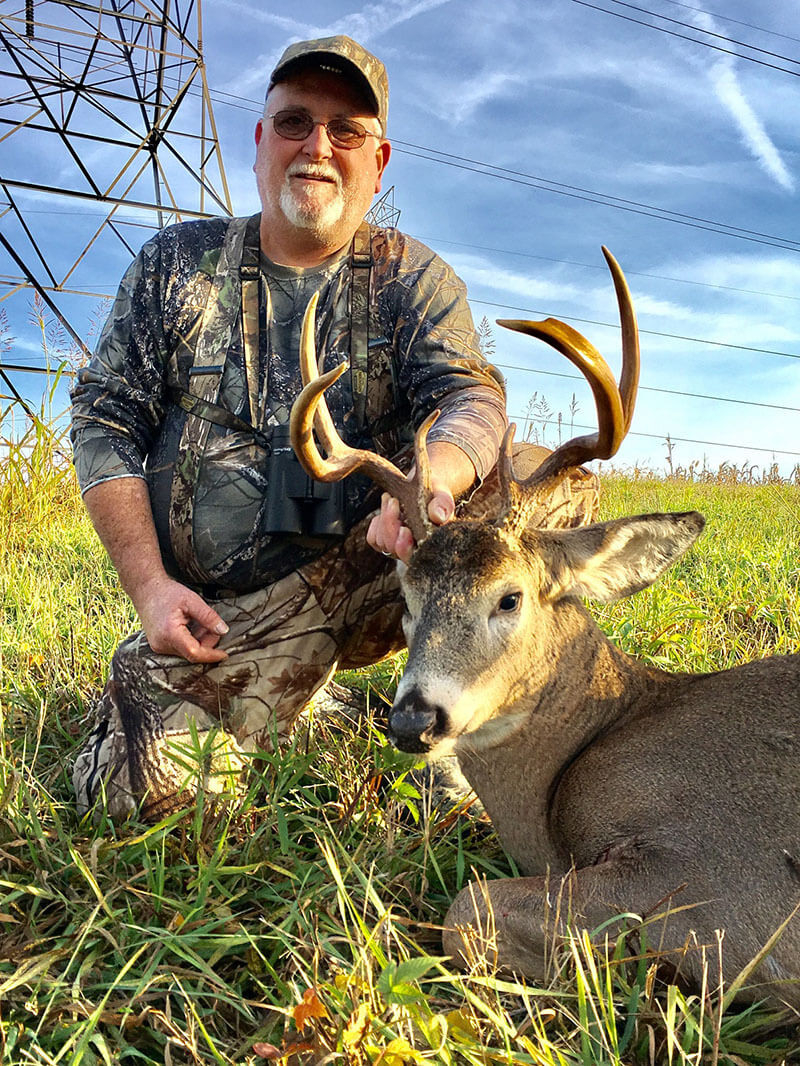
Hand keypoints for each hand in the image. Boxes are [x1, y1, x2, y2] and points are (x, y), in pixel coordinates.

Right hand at [133, 575, 229, 662]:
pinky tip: (189, 624)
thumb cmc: (167, 593)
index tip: (225, 654)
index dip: (211, 655)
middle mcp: (162, 644)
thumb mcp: (192, 601)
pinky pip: (180, 648)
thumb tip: (223, 631)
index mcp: (170, 633)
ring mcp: (159, 647)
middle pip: (192, 652)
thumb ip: (208, 617)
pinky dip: (190, 639)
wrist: (146, 590)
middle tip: (209, 623)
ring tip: (195, 620)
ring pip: (187, 651)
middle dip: (206, 641)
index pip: (194, 653)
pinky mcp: (159, 646)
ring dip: (198, 639)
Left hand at [367, 441, 475, 562]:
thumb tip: (437, 516)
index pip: (415, 557)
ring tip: (392, 499)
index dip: (406, 548)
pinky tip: (387, 508)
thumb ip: (443, 505)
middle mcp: (414, 551)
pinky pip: (373, 538)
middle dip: (390, 527)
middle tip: (394, 502)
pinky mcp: (385, 541)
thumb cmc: (436, 494)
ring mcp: (399, 548)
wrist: (426, 488)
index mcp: (431, 545)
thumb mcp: (442, 495)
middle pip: (394, 549)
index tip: (404, 529)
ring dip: (384, 519)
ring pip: (382, 543)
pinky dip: (377, 522)